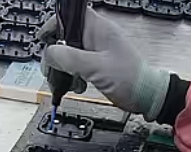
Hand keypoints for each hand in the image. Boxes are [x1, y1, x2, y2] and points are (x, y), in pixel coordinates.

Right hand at [38, 8, 170, 120]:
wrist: (147, 96)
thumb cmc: (130, 79)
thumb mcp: (94, 67)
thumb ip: (68, 58)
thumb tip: (49, 53)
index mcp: (98, 29)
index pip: (69, 16)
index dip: (53, 25)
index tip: (43, 39)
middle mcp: (96, 36)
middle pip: (65, 37)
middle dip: (55, 54)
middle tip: (51, 70)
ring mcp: (97, 50)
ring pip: (70, 53)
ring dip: (63, 68)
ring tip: (66, 82)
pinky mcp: (98, 64)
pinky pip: (78, 65)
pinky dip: (73, 75)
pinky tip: (77, 85)